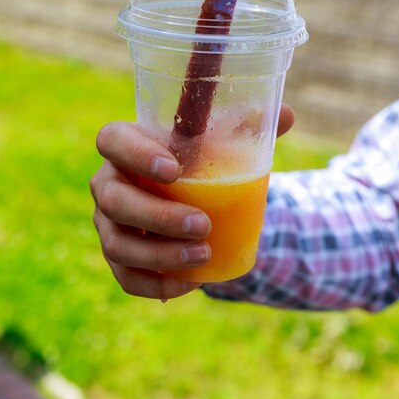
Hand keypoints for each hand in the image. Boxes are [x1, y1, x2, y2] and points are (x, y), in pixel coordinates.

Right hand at [90, 105, 294, 300]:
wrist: (188, 196)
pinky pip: (125, 276)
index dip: (135, 154)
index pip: (111, 140)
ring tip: (203, 257)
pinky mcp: (118, 255)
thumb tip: (290, 115)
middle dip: (157, 216)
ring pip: (116, 243)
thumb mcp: (219, 140)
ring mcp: (108, 222)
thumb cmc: (199, 160)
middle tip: (202, 225)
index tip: (174, 170)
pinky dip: (155, 284)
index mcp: (125, 144)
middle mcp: (108, 182)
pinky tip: (188, 284)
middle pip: (113, 200)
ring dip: (159, 254)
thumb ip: (248, 125)